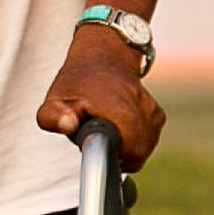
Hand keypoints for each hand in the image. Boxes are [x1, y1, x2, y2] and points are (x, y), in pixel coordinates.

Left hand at [39, 31, 164, 163]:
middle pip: (134, 157)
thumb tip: (68, 125)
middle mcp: (142, 112)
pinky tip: (120, 125)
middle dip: (116, 153)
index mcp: (120, 112)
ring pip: (142, 151)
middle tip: (98, 134)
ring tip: (108, 128)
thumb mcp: (55, 98)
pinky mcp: (158, 116)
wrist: (103, 58)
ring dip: (125, 147)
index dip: (108, 156)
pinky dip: (135, 139)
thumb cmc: (77, 82)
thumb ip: (54, 117)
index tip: (95, 142)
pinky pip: (148, 141)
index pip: (125, 155)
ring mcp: (153, 114)